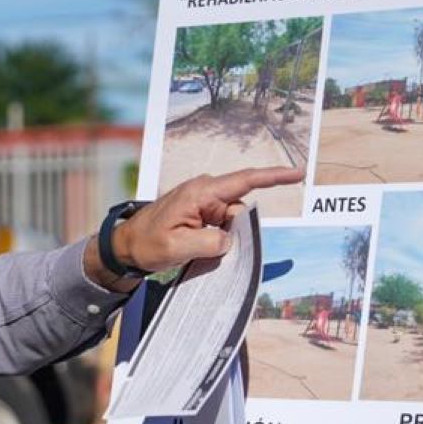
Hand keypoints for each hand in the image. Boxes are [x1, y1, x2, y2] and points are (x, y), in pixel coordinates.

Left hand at [97, 166, 303, 280]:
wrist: (124, 246)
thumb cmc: (145, 243)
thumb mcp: (176, 247)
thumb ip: (209, 243)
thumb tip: (229, 240)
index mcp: (201, 192)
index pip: (245, 181)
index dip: (274, 177)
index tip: (298, 173)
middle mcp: (205, 192)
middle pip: (240, 210)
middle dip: (235, 231)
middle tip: (203, 248)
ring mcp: (204, 203)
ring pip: (232, 222)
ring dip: (221, 239)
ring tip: (192, 249)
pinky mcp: (201, 214)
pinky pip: (221, 227)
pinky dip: (216, 241)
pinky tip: (196, 249)